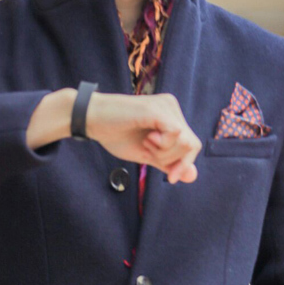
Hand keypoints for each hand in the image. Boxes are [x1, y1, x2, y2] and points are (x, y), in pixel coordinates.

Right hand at [85, 91, 201, 183]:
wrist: (91, 120)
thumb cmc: (115, 135)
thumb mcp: (147, 154)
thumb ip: (169, 163)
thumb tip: (193, 176)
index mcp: (170, 115)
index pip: (192, 144)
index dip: (184, 164)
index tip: (170, 178)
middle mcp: (171, 106)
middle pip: (192, 144)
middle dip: (173, 160)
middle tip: (149, 154)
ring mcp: (166, 106)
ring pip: (186, 141)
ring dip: (165, 153)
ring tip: (146, 144)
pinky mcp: (158, 109)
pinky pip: (176, 134)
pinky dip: (163, 145)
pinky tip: (147, 140)